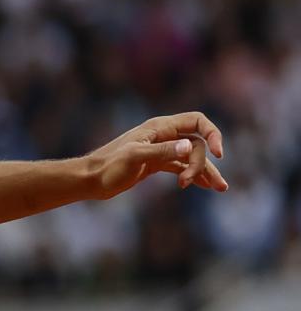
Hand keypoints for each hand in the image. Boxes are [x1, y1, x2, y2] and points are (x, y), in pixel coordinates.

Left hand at [87, 112, 227, 198]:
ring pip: (191, 157)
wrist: (89, 180)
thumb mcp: (134, 157)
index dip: (212, 134)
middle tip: (187, 182)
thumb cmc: (107, 166)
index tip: (218, 154)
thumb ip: (161, 151)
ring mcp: (161, 150)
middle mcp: (164, 135)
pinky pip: (181, 166)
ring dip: (205, 171)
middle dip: (200, 163)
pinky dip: (193, 175)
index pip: (197, 121)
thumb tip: (190, 147)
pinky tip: (204, 186)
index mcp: (160, 127)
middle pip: (197, 144)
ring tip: (220, 188)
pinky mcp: (155, 164)